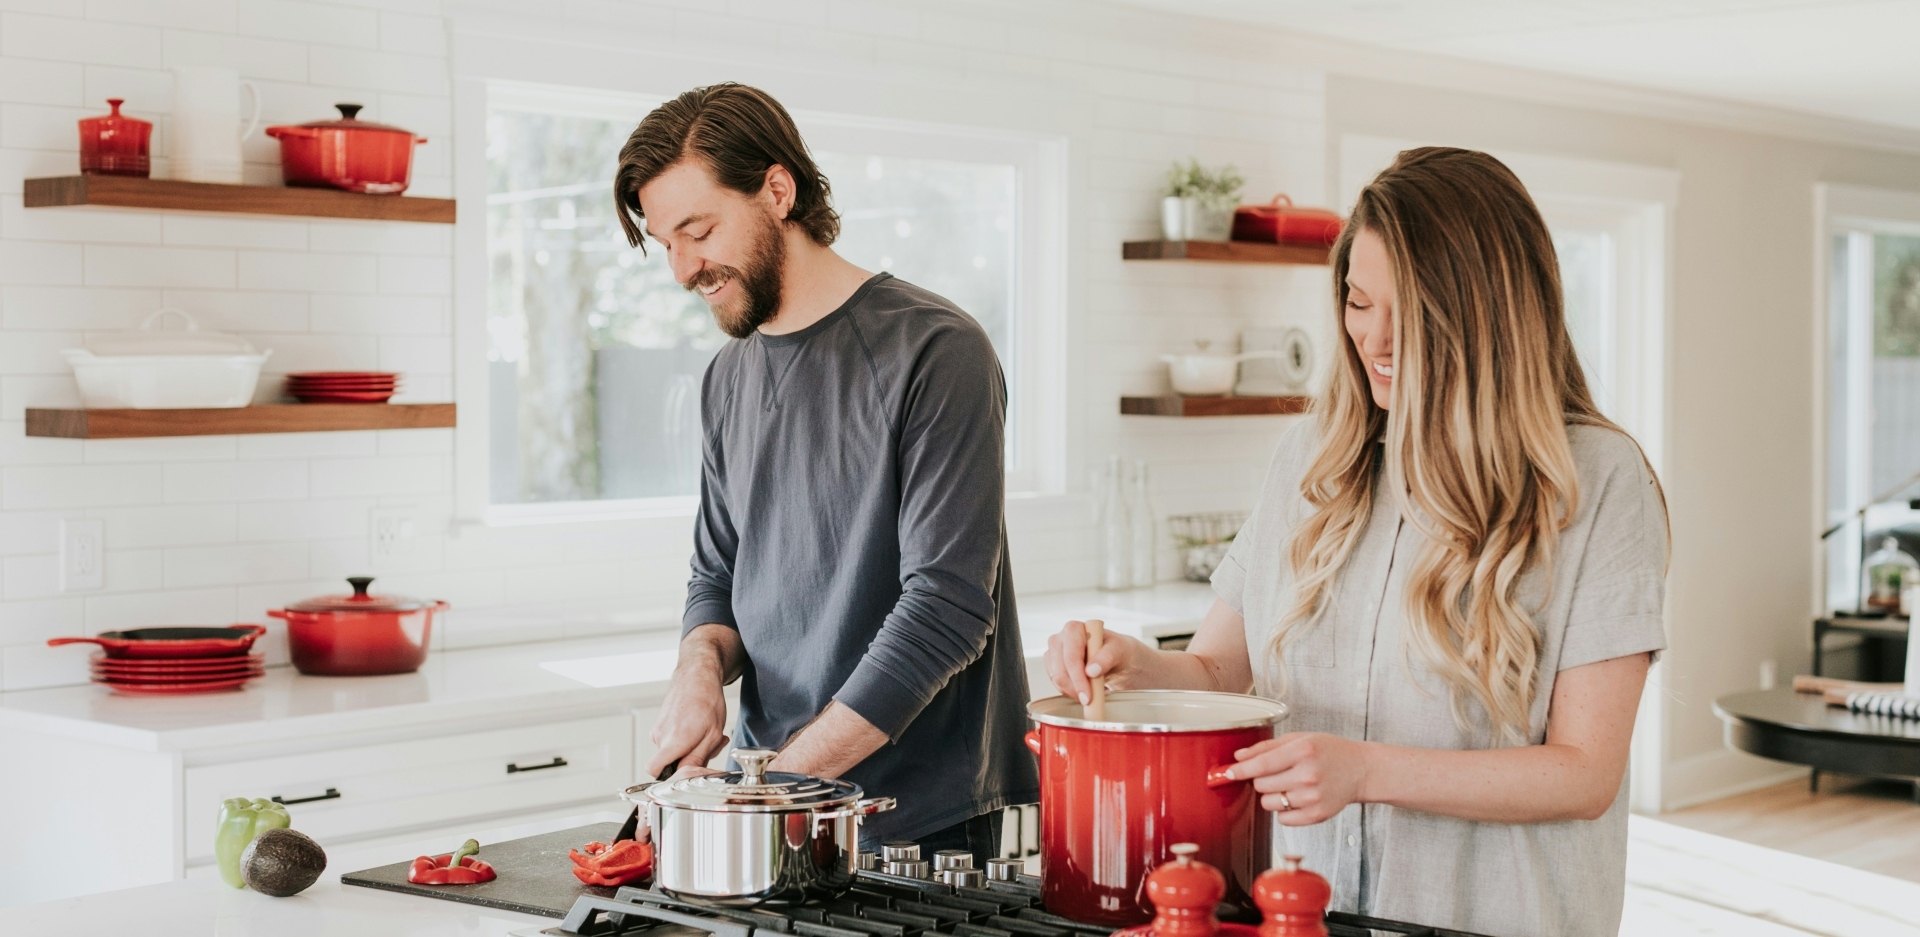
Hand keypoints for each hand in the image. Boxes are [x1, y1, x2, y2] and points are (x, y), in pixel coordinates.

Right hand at [646, 655, 730, 777]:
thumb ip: (697, 759)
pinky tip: (697, 727)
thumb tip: (686, 775)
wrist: (697, 676)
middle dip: (688, 760)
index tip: (686, 771)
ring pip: (670, 751)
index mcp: (673, 741)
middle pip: (668, 763)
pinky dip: (683, 739)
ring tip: (704, 733)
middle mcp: (660, 736)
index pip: (654, 771)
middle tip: (707, 746)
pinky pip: (669, 740)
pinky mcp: (659, 723)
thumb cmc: (707, 701)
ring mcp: (657, 729)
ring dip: (688, 748)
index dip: (670, 775)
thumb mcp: (712, 735)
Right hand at [1044, 619, 1148, 703]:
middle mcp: (1061, 639)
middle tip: (1091, 699)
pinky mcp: (1053, 666)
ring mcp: (1054, 653)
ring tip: (1093, 691)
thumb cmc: (1119, 650)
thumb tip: (1091, 670)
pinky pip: (1056, 685)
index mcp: (1074, 629)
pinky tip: (1084, 689)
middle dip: (1075, 689)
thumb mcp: (1120, 650)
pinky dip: (1070, 691)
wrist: (1118, 659)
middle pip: (1059, 671)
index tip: (1088, 695)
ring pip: (1056, 680)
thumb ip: (1107, 657)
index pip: (1071, 656)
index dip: (1078, 678)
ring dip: (1073, 691)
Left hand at [1223, 732, 1373, 825]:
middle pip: (1261, 785)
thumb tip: (1239, 757)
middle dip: (1261, 779)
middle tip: (1276, 773)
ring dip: (1272, 795)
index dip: (1240, 770)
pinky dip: (1284, 810)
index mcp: (1302, 751)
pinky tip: (1298, 798)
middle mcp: (1308, 775)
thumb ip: (1266, 747)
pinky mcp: (1317, 815)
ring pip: (1269, 803)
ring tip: (1289, 784)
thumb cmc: (1329, 751)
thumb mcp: (1300, 739)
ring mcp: (1313, 797)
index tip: (1228, 772)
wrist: (1360, 770)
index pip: (1261, 764)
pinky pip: (1283, 819)